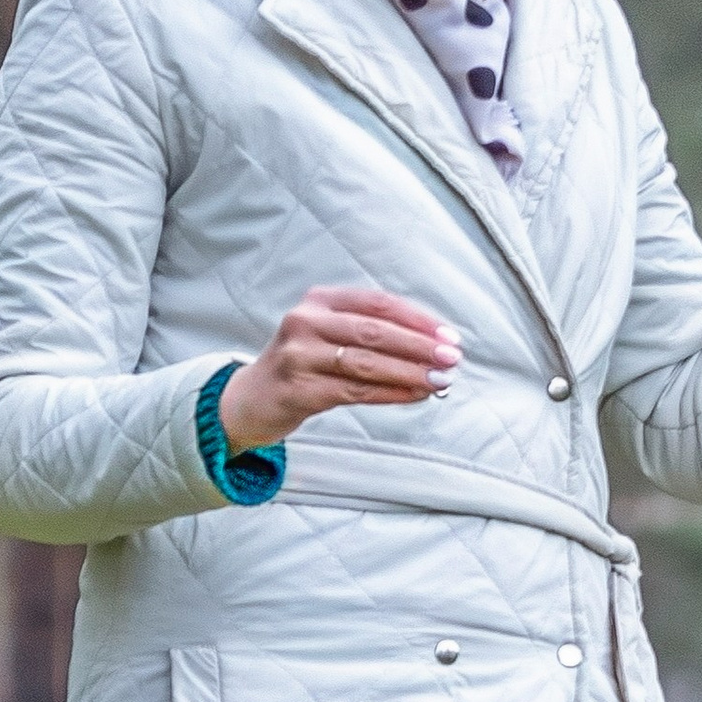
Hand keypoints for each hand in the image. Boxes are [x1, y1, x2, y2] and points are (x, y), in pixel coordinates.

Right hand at [218, 287, 459, 451]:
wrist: (249, 400)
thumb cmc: (301, 367)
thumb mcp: (327, 336)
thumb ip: (368, 333)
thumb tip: (431, 345)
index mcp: (319, 301)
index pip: (378, 303)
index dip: (417, 319)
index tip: (448, 335)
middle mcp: (306, 322)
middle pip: (375, 331)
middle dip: (420, 346)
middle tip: (452, 358)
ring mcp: (299, 356)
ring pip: (367, 363)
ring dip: (410, 372)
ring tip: (441, 380)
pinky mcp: (300, 389)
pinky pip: (356, 391)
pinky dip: (392, 393)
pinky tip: (415, 395)